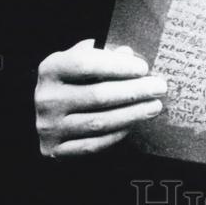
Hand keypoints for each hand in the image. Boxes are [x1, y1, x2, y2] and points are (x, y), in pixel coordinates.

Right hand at [35, 39, 166, 158]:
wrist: (47, 116)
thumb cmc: (71, 82)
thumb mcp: (79, 62)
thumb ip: (102, 56)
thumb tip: (128, 54)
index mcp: (50, 69)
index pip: (84, 64)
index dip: (116, 66)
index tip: (143, 68)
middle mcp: (46, 98)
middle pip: (97, 95)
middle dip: (134, 91)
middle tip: (159, 87)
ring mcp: (49, 126)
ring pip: (99, 122)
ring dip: (132, 114)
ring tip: (154, 106)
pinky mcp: (54, 150)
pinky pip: (93, 145)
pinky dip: (117, 134)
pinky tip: (133, 124)